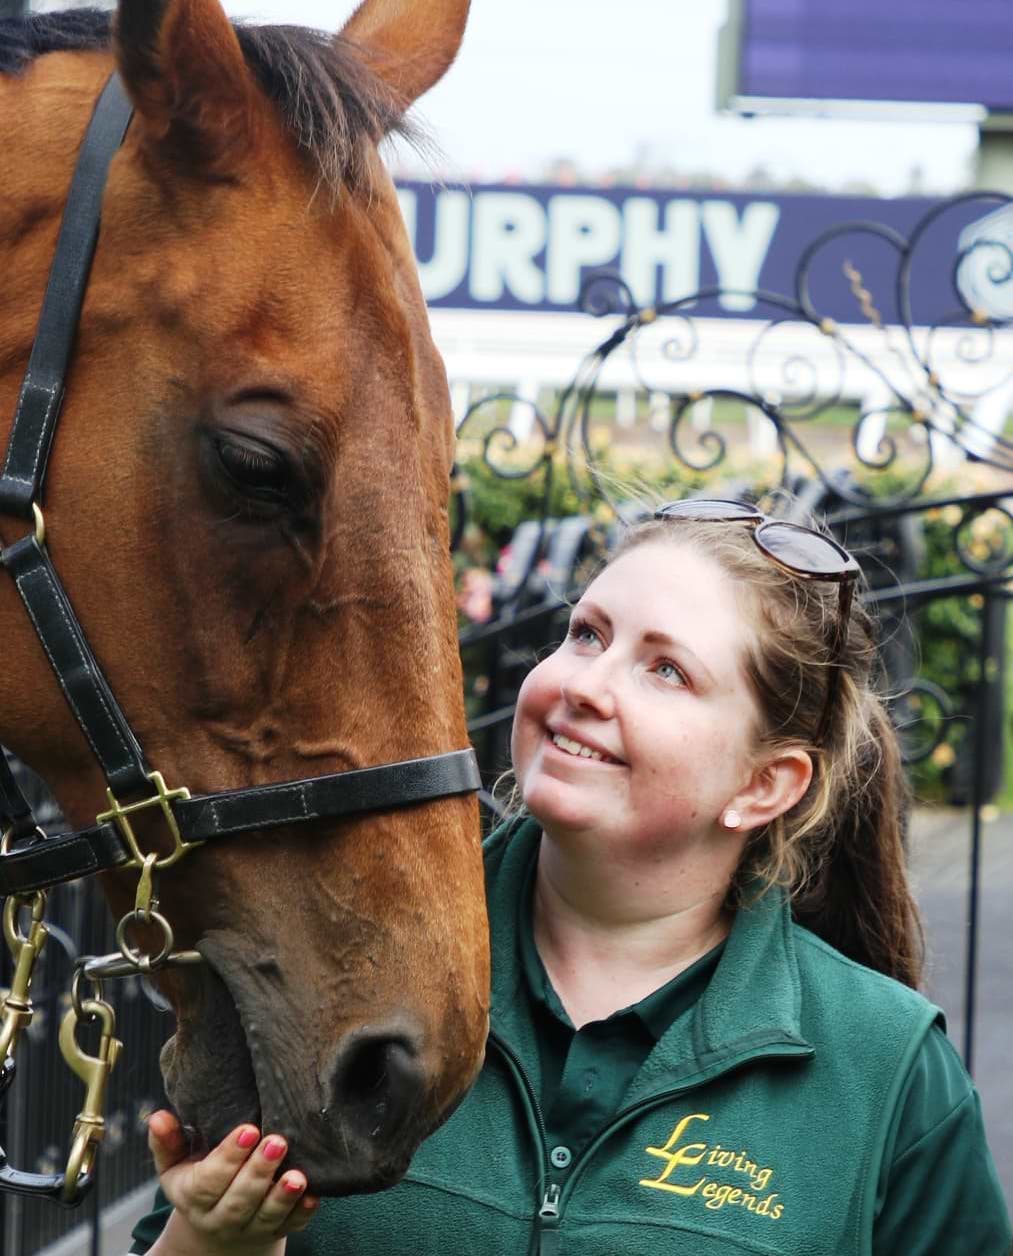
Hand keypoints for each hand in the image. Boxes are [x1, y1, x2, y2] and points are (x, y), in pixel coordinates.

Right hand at [147, 1110, 318, 1254]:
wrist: (215, 1227)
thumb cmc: (197, 1179)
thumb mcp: (176, 1164)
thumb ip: (168, 1141)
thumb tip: (156, 1116)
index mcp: (194, 1198)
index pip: (208, 1182)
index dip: (228, 1157)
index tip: (248, 1129)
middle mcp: (220, 1218)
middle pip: (239, 1200)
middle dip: (258, 1172)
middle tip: (278, 1141)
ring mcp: (250, 1228)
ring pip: (266, 1216)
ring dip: (283, 1196)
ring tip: (298, 1175)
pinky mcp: (275, 1231)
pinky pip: (290, 1226)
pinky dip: (302, 1213)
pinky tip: (313, 1195)